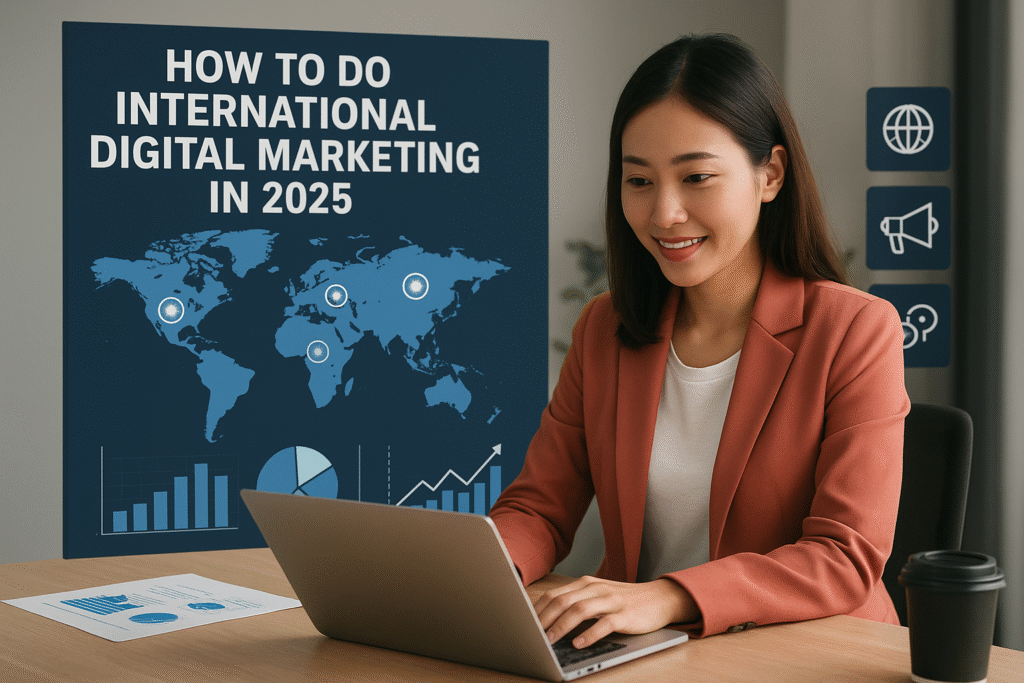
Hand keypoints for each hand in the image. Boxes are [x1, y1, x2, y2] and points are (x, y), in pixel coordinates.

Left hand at [533, 575, 698, 648]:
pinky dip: (589, 634)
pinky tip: (579, 643)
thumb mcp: (598, 597)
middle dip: (544, 619)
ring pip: (580, 610)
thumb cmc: (625, 601)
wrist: (660, 598)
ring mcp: (611, 600)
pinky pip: (604, 624)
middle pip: (562, 601)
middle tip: (531, 635)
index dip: (537, 610)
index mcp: (586, 584)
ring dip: (561, 626)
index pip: (555, 595)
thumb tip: (549, 620)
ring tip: (549, 641)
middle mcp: (596, 588)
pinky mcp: (625, 614)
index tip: (524, 624)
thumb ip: (577, 603)